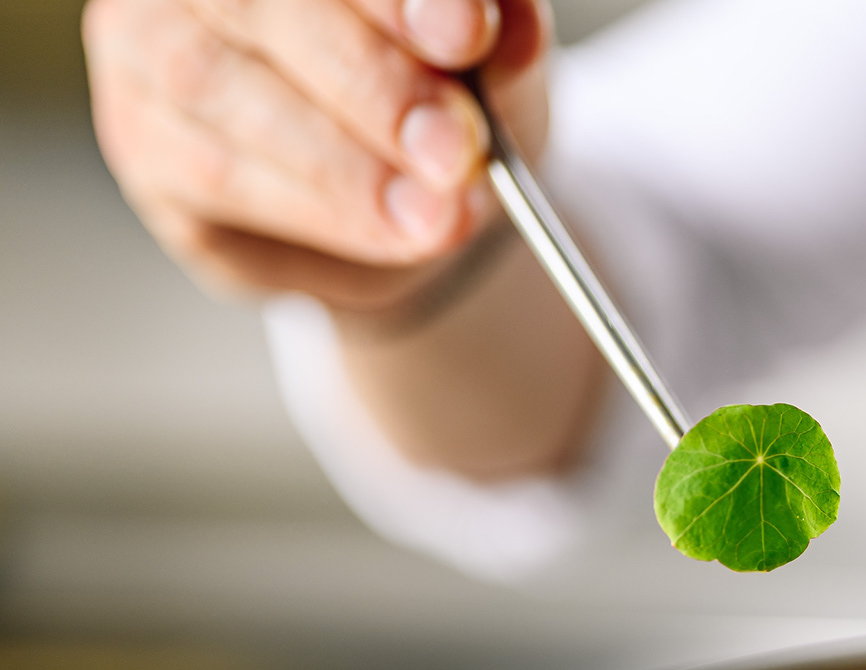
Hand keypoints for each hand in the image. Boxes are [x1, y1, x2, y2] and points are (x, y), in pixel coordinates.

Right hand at [83, 0, 551, 313]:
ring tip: (438, 216)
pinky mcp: (145, 141)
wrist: (401, 187)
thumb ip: (496, 34)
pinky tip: (392, 231)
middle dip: (370, 81)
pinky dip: (320, 209)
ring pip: (220, 87)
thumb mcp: (488, 56)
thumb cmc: (434, 89)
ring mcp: (149, 44)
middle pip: (255, 2)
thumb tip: (502, 29)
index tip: (467, 33)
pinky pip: (216, 173)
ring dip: (345, 165)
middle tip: (455, 150)